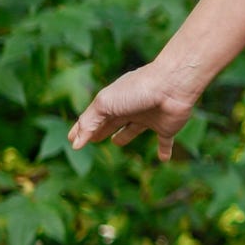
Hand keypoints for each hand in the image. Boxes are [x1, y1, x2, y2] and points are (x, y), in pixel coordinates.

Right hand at [67, 62, 199, 162]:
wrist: (172, 85)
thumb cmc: (136, 90)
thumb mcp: (105, 104)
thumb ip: (89, 123)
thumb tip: (75, 143)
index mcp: (113, 101)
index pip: (94, 117)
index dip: (82, 128)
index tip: (72, 139)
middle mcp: (130, 109)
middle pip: (112, 123)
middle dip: (101, 130)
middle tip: (93, 140)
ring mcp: (148, 118)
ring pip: (133, 130)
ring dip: (125, 136)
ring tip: (117, 142)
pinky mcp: (166, 127)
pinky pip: (165, 142)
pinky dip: (164, 150)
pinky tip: (164, 159)